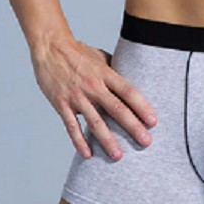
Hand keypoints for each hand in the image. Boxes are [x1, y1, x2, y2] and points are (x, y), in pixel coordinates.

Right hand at [30, 36, 158, 160]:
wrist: (50, 48)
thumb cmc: (78, 52)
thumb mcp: (100, 56)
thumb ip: (113, 71)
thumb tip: (129, 81)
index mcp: (105, 73)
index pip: (128, 92)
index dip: (142, 107)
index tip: (153, 121)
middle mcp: (93, 86)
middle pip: (116, 109)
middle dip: (132, 127)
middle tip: (146, 142)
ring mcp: (77, 96)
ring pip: (95, 122)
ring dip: (107, 140)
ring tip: (119, 155)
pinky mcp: (61, 104)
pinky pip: (72, 126)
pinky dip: (79, 141)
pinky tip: (88, 155)